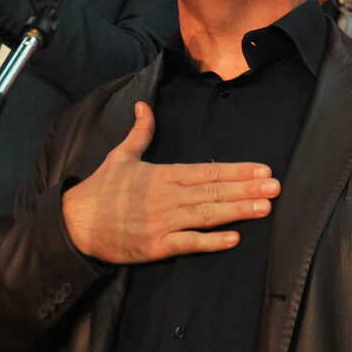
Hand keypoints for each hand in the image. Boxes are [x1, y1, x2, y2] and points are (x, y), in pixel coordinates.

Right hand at [62, 101, 280, 263]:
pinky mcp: (155, 246)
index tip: (262, 170)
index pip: (207, 170)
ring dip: (237, 211)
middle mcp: (166, 196)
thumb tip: (144, 105)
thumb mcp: (120, 155)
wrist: (75, 224)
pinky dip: (211, 242)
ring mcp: (162, 222)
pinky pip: (187, 243)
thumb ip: (140, 131)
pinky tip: (233, 238)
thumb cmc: (100, 190)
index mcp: (162, 174)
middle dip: (247, 189)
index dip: (236, 170)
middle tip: (276, 188)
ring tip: (264, 208)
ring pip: (207, 215)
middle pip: (213, 190)